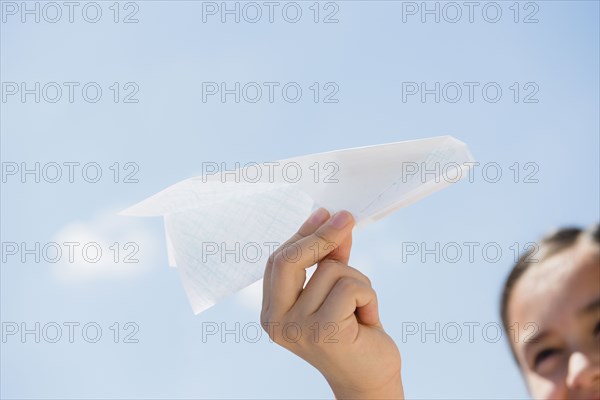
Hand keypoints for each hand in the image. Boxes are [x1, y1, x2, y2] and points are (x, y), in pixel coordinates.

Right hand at [261, 208, 402, 398]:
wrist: (370, 380)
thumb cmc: (352, 334)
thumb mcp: (337, 290)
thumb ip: (331, 259)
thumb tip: (334, 220)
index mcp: (272, 312)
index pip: (279, 261)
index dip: (303, 234)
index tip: (325, 213)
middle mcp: (277, 322)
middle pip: (290, 259)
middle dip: (322, 235)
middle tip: (347, 218)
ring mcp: (298, 329)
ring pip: (331, 270)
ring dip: (358, 281)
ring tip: (362, 308)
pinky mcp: (324, 332)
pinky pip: (351, 287)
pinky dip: (368, 296)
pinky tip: (368, 320)